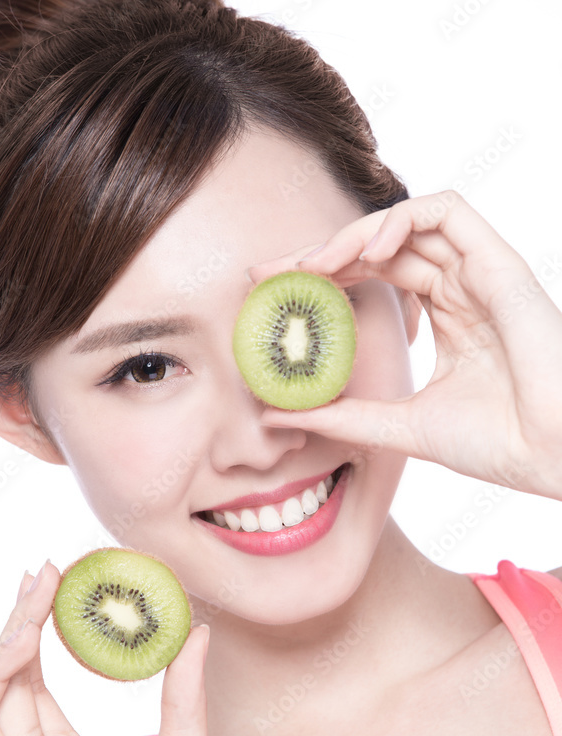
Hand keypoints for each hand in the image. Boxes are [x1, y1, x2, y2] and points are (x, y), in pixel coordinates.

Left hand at [249, 189, 561, 500]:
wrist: (551, 457)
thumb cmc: (495, 444)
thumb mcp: (396, 426)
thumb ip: (340, 415)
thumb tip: (275, 415)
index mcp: (444, 317)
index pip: (371, 276)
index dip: (320, 275)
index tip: (270, 290)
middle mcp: (460, 289)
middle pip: (379, 246)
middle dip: (319, 252)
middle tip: (267, 274)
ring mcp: (480, 273)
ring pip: (407, 223)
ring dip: (351, 235)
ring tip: (310, 267)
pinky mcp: (500, 264)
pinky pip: (448, 211)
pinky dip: (400, 219)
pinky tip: (364, 250)